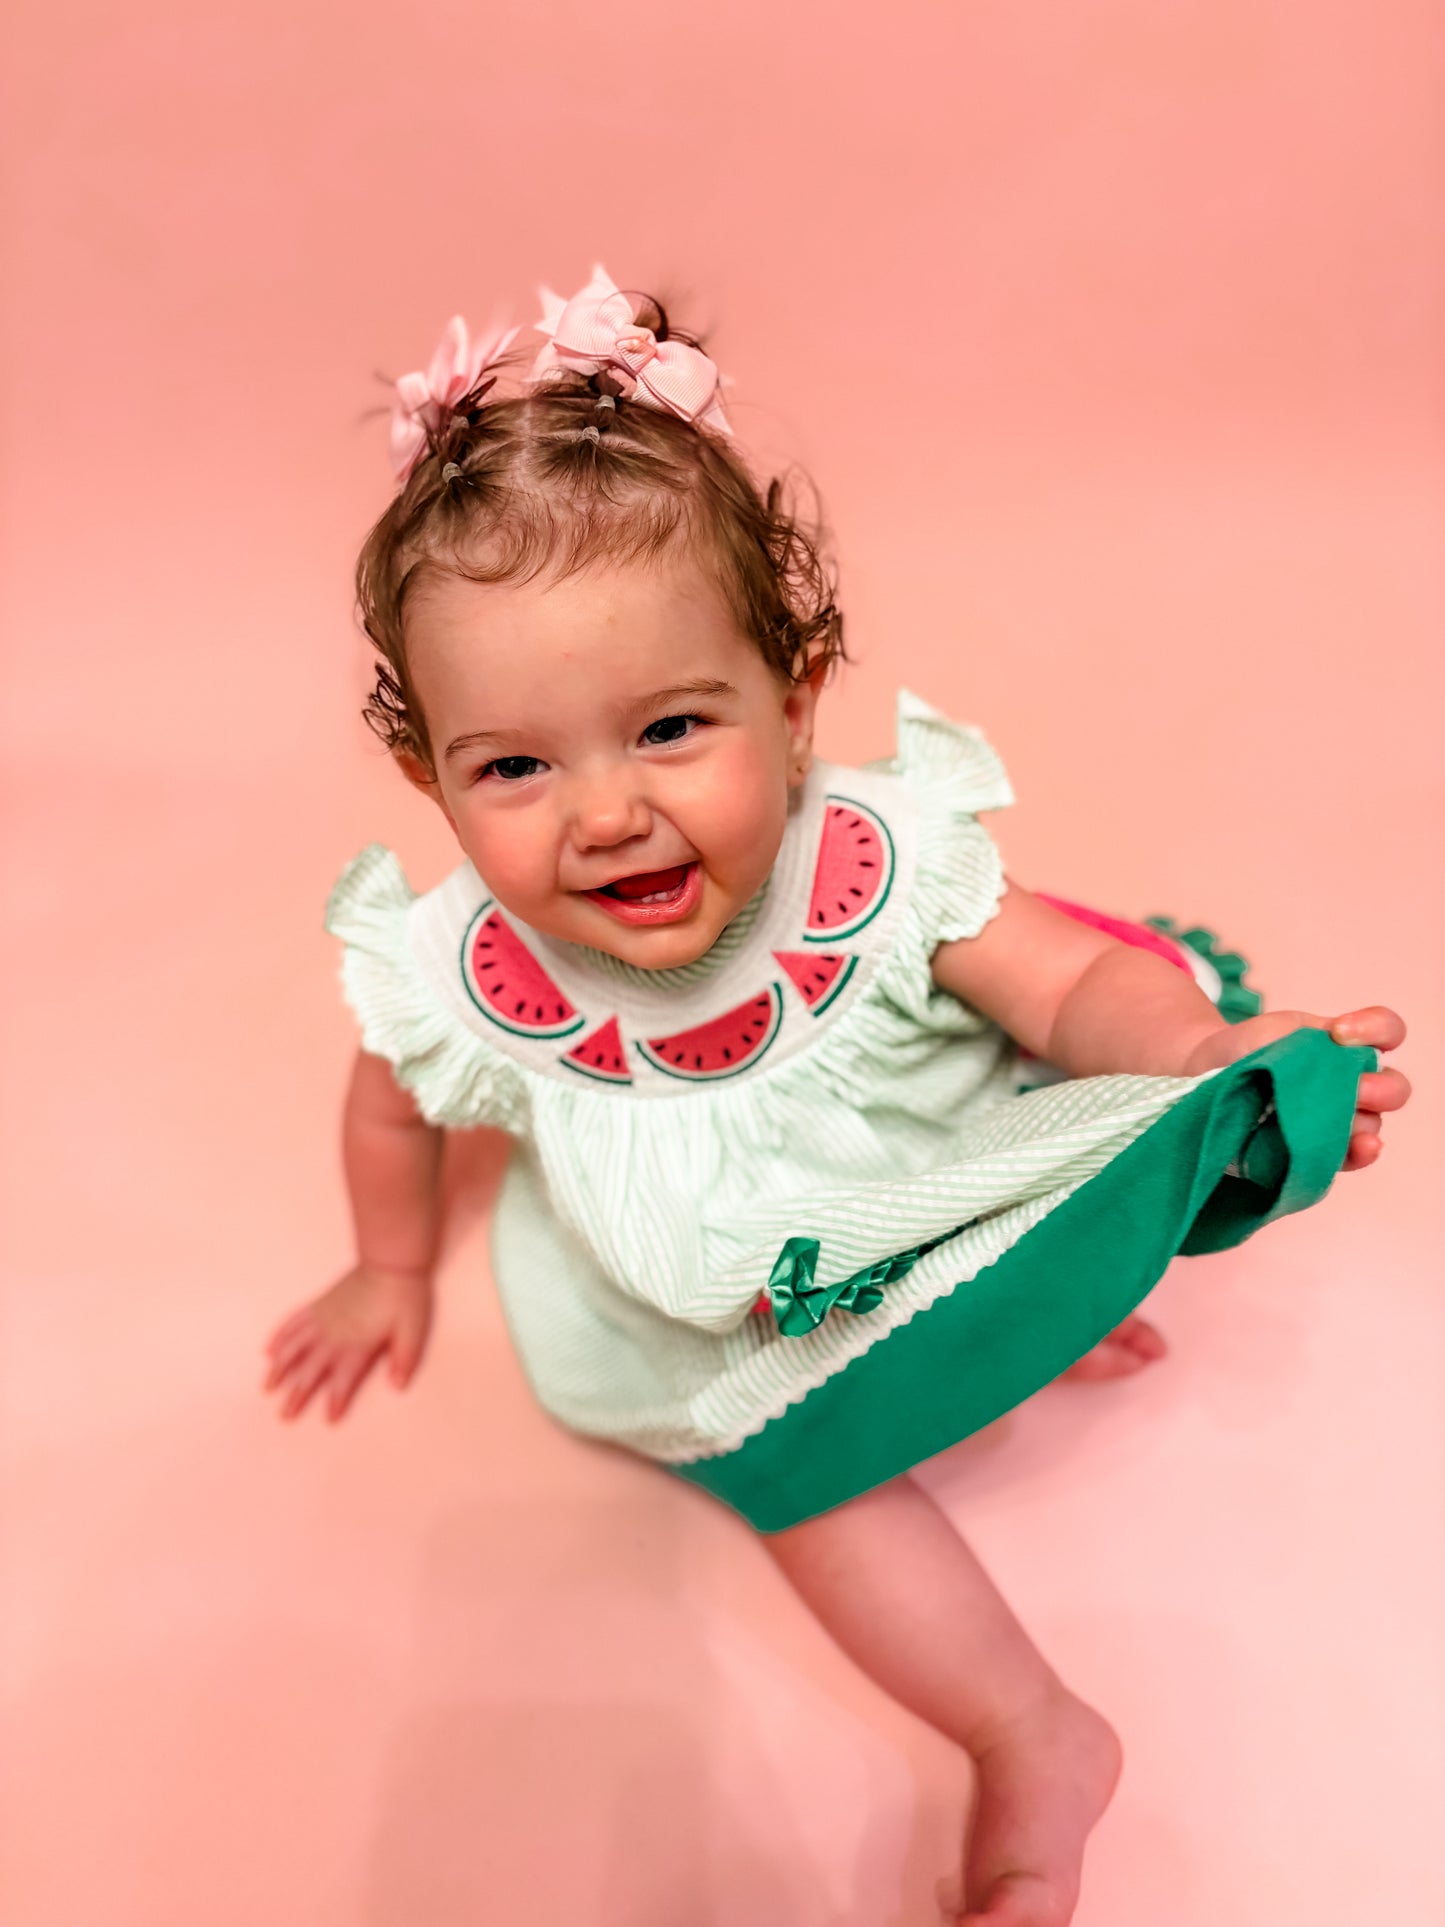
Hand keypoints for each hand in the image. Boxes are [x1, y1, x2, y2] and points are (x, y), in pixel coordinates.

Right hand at [262, 1263, 433, 1421]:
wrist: (390, 1262)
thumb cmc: (405, 1296)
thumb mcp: (413, 1330)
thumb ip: (405, 1359)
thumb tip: (398, 1386)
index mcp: (357, 1346)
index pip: (343, 1380)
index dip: (336, 1401)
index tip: (328, 1419)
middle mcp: (334, 1336)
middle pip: (310, 1370)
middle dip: (297, 1394)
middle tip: (284, 1415)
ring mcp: (322, 1319)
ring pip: (293, 1348)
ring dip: (279, 1369)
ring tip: (267, 1387)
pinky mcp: (319, 1305)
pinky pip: (292, 1322)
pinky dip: (279, 1336)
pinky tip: (268, 1350)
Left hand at [1181, 1004, 1409, 1171]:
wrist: (1204, 1079)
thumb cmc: (1247, 1051)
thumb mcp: (1274, 1032)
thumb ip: (1307, 1042)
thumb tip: (1327, 1067)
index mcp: (1347, 1048)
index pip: (1387, 1031)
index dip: (1376, 1028)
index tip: (1340, 1031)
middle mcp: (1353, 1085)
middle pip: (1393, 1089)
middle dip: (1379, 1089)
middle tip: (1357, 1089)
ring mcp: (1339, 1122)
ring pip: (1370, 1127)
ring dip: (1359, 1125)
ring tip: (1338, 1124)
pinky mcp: (1320, 1154)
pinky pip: (1349, 1159)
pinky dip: (1357, 1155)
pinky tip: (1359, 1149)